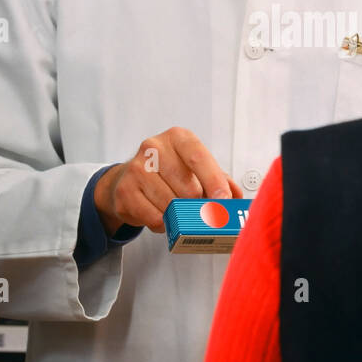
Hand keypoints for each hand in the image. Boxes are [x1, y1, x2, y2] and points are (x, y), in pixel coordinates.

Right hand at [93, 127, 243, 234]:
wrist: (128, 179)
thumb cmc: (168, 172)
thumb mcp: (195, 168)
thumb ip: (220, 179)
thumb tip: (236, 196)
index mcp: (178, 138)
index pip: (199, 157)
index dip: (214, 181)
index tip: (224, 200)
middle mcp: (155, 148)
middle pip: (187, 188)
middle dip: (198, 205)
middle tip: (199, 210)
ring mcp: (137, 169)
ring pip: (171, 205)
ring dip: (180, 215)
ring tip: (177, 211)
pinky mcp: (125, 191)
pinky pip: (154, 217)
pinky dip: (164, 223)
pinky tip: (162, 215)